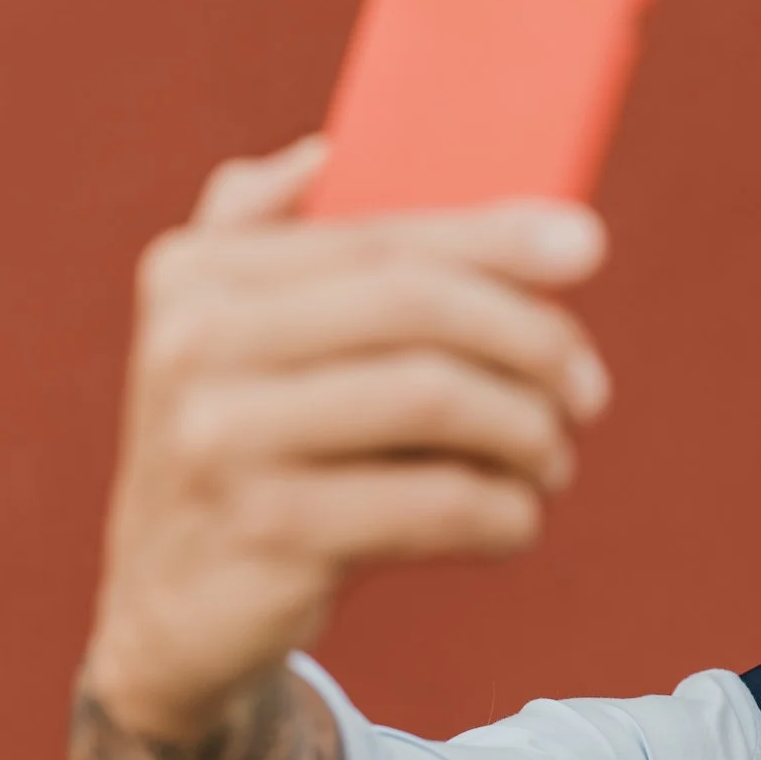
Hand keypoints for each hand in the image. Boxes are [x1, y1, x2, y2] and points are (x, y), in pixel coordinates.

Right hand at [83, 135, 608, 735]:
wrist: (171, 605)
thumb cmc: (247, 449)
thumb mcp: (226, 334)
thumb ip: (262, 232)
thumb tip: (327, 153)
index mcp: (199, 273)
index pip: (380, 238)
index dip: (495, 236)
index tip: (589, 244)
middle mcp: (196, 344)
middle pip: (418, 308)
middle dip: (531, 339)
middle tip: (589, 390)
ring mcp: (223, 441)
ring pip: (436, 400)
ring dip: (528, 431)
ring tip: (552, 459)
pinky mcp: (268, 533)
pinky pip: (434, 503)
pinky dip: (504, 511)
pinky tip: (517, 519)